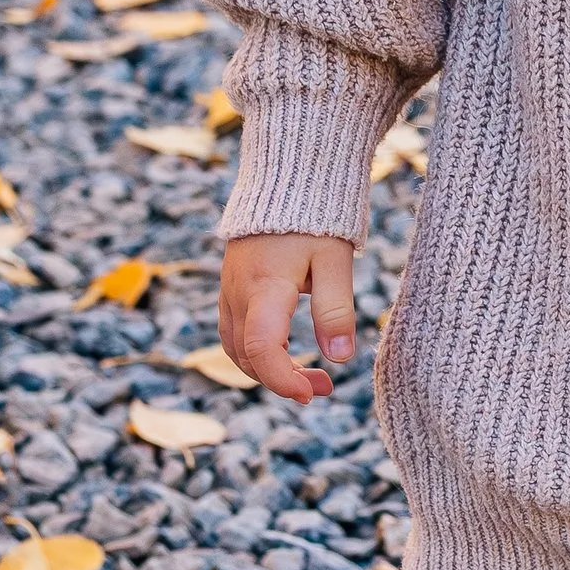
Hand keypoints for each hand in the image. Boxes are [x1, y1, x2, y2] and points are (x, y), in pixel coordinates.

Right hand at [219, 232, 356, 403]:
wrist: (286, 176)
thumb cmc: (314, 216)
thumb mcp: (335, 260)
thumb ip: (336, 309)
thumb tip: (340, 358)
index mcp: (265, 286)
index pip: (261, 348)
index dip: (283, 379)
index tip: (311, 393)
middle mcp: (239, 292)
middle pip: (248, 356)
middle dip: (283, 380)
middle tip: (325, 387)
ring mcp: (229, 290)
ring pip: (236, 348)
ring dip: (268, 370)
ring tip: (310, 376)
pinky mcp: (230, 287)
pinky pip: (233, 332)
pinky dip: (256, 352)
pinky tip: (285, 352)